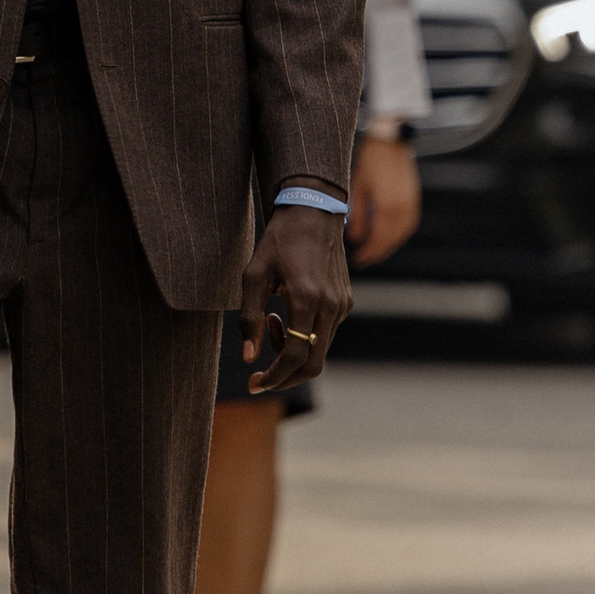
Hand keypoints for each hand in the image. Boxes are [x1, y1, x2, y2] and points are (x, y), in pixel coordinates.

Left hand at [236, 201, 351, 396]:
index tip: (254, 383)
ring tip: (269, 321)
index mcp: (306, 299)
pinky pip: (325, 333)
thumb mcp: (254, 274)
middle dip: (285, 377)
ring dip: (291, 350)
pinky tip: (284, 313)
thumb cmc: (278, 239)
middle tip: (260, 376)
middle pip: (313, 364)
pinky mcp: (346, 301)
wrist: (313, 210)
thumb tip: (248, 357)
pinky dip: (304, 337)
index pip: (295, 356)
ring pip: (319, 349)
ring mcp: (342, 305)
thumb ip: (249, 317)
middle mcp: (330, 306)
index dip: (274, 377)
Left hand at [347, 130, 421, 267]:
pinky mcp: (415, 198)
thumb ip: (357, 214)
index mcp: (386, 206)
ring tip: (376, 249)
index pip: (378, 239)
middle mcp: (402, 208)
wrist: (390, 138)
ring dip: (390, 245)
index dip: (368, 253)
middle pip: (391, 240)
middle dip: (378, 252)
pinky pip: (409, 224)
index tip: (358, 260)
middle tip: (365, 259)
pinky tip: (390, 235)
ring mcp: (411, 203)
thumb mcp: (357, 186)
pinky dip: (399, 234)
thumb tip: (355, 237)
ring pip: (402, 234)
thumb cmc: (370, 159)